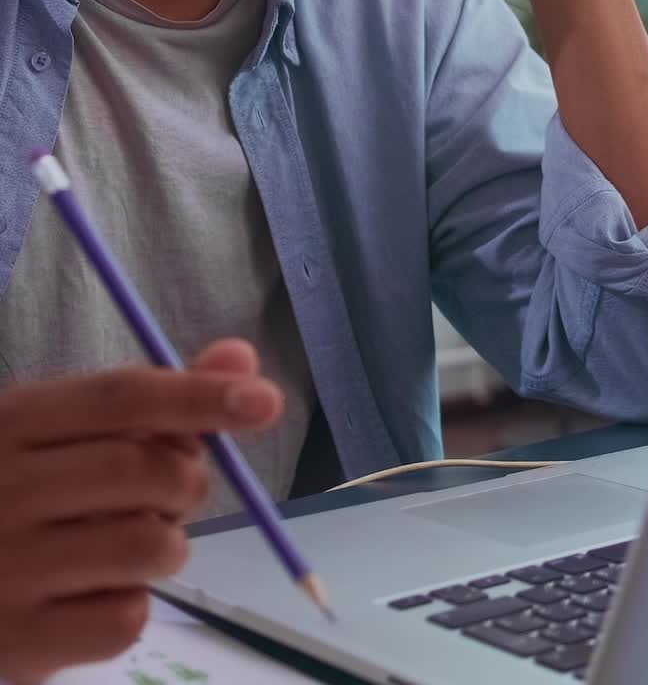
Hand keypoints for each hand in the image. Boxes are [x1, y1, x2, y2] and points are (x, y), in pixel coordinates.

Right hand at [0, 340, 281, 682]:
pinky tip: (92, 590)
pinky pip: (126, 618)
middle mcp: (5, 488)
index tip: (265, 400)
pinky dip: (130, 603)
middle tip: (176, 489)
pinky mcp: (21, 643)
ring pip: (151, 547)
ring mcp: (9, 569)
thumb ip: (152, 397)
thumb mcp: (58, 430)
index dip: (201, 395)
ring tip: (126, 541)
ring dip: (166, 545)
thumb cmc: (9, 494)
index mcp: (12, 421)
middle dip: (189, 479)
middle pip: (146, 469)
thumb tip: (242, 360)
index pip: (123, 396)